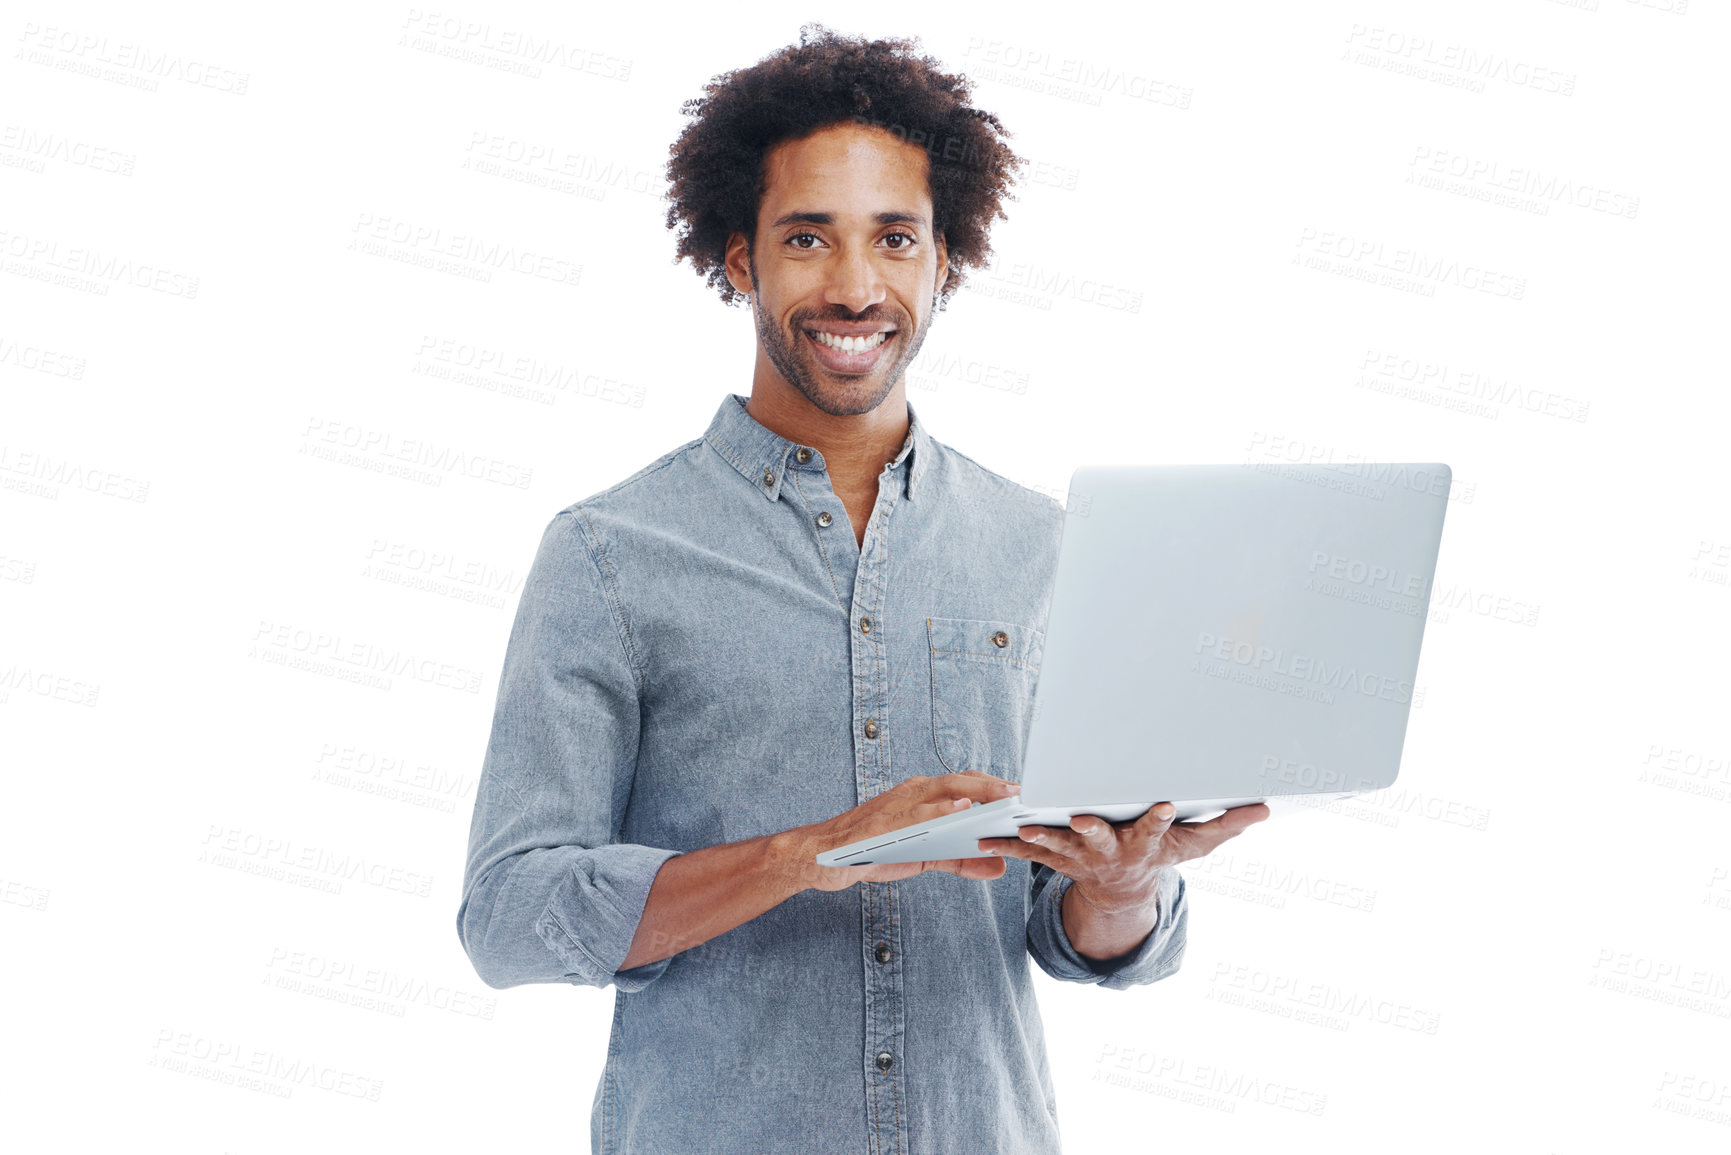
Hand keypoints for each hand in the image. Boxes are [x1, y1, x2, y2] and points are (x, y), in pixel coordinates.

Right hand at [790, 770, 1020, 891]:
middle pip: (961, 780)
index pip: (966, 784)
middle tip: (1025, 793)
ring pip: (943, 788)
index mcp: (923, 797)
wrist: (823, 857)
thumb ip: (959, 861)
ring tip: (1005, 797)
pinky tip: (960, 810)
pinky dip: (939, 808)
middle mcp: (913, 793)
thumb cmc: (871, 851)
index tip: (1026, 793)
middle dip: (994, 785)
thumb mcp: (922, 858)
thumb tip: (999, 867)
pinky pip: (915, 811)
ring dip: (976, 791)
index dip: (996, 786)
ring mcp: (898, 804)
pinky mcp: (884, 821)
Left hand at [976, 801, 1270, 907]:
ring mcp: (1081, 857)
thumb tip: (1265, 807)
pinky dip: (1006, 846)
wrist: (1123, 892)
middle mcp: (1112, 852)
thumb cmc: (1161, 856)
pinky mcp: (1055, 858)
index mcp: (1145, 843)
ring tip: (1020, 826)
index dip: (1160, 818)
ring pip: (1059, 847)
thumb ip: (1227, 824)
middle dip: (1090, 829)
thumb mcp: (1197, 845)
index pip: (1156, 828)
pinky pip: (1028, 853)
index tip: (1165, 803)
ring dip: (1039, 837)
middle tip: (1078, 819)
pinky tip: (984, 838)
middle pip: (1101, 839)